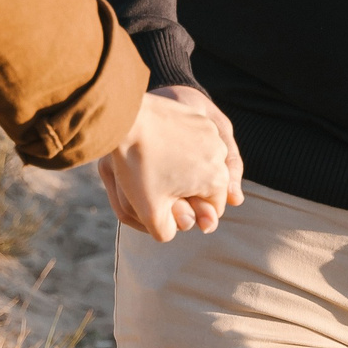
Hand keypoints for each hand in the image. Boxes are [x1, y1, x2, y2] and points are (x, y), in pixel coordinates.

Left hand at [95, 86, 241, 242]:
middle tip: (159, 184)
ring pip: (203, 161)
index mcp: (217, 180)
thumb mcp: (149, 211)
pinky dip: (183, 146)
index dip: (190, 212)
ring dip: (186, 167)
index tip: (165, 204)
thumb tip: (179, 230)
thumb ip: (168, 231)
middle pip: (209, 184)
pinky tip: (160, 146)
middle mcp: (220, 154)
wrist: (127, 119)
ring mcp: (210, 132)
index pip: (212, 209)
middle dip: (189, 189)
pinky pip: (196, 140)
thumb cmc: (139, 166)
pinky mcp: (197, 116)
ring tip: (158, 164)